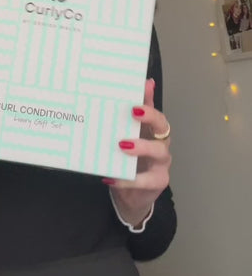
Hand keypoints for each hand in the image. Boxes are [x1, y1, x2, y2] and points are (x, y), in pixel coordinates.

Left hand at [103, 78, 170, 227]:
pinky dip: (127, 179)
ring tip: (122, 145)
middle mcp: (161, 145)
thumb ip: (138, 110)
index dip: (149, 108)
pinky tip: (111, 177)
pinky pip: (145, 180)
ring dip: (142, 147)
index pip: (157, 115)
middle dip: (150, 119)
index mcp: (154, 132)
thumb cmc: (131, 159)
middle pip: (164, 129)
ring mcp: (162, 164)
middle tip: (133, 114)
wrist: (132, 193)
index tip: (135, 104)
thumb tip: (146, 82)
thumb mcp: (131, 134)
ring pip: (159, 152)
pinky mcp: (157, 182)